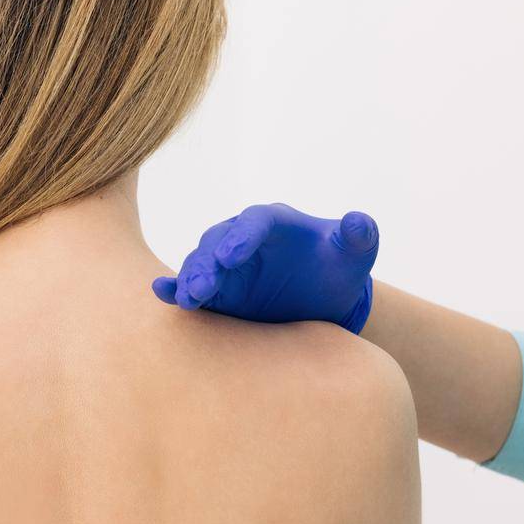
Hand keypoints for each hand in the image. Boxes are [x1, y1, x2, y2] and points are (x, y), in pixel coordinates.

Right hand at [152, 203, 377, 331]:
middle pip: (217, 243)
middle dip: (208, 263)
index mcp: (274, 223)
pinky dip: (175, 290)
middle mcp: (243, 240)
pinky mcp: (217, 293)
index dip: (242, 237)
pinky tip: (163, 294)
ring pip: (200, 266)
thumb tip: (359, 222)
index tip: (232, 257)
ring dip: (192, 280)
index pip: (254, 222)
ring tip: (190, 299)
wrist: (321, 302)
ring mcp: (225, 267)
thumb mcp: (356, 255)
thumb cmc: (338, 269)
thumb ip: (359, 236)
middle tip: (204, 287)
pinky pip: (192, 288)